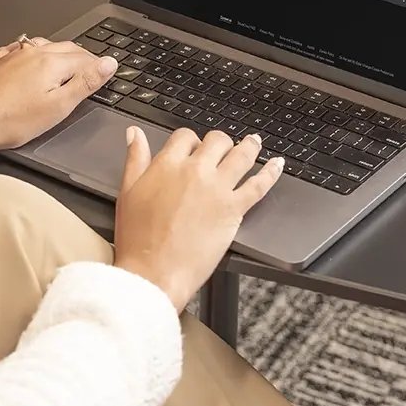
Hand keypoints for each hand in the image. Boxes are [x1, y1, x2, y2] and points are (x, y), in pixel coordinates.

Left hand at [0, 38, 117, 163]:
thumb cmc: (8, 121)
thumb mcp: (57, 107)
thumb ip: (85, 83)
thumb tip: (107, 64)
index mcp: (50, 62)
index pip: (85, 58)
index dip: (100, 66)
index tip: (108, 72)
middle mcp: (31, 52)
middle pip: (66, 48)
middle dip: (83, 58)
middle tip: (93, 69)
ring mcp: (12, 55)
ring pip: (44, 46)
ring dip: (60, 54)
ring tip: (68, 65)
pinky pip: (22, 50)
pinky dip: (35, 55)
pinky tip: (32, 62)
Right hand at [112, 127, 283, 309]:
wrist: (154, 272)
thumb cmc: (138, 239)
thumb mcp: (128, 191)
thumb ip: (135, 158)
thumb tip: (135, 134)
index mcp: (167, 165)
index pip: (185, 136)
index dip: (191, 140)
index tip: (192, 147)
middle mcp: (195, 171)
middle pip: (216, 141)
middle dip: (219, 142)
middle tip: (222, 147)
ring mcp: (217, 189)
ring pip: (241, 155)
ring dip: (250, 146)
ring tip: (254, 142)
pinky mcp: (234, 209)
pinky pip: (259, 184)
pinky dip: (271, 172)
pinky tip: (277, 165)